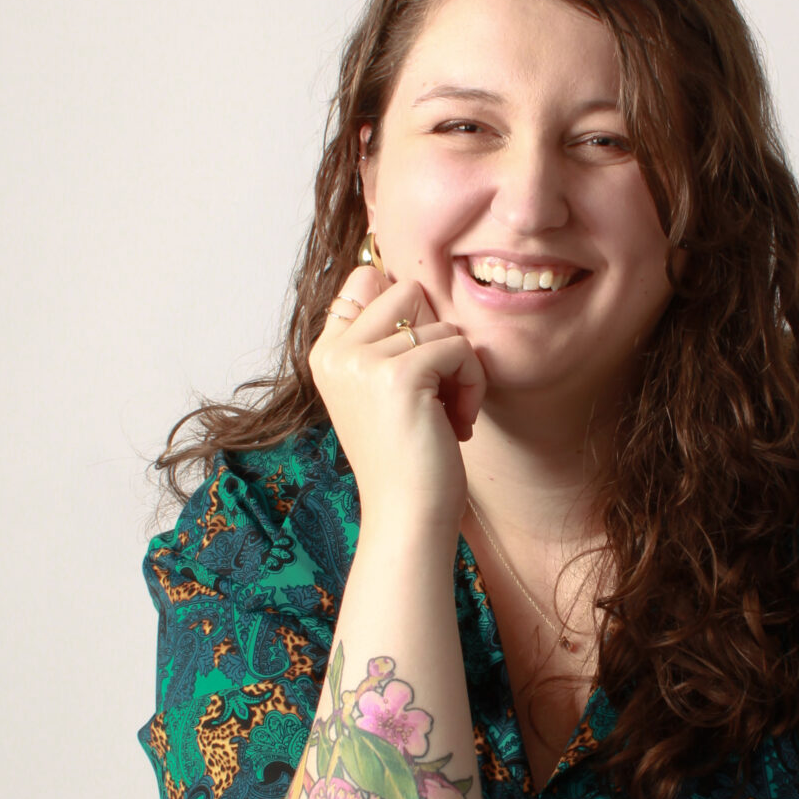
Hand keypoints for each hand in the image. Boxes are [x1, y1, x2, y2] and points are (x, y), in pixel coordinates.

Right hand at [308, 262, 485, 542]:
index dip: (406, 311)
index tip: (420, 367)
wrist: (407, 518)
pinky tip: (458, 425)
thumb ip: (385, 341)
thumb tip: (407, 281)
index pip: (364, 279)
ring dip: (461, 371)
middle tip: (440, 391)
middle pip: (407, 290)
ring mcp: (362, 360)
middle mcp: (335, 351)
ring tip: (448, 417)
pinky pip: (459, 349)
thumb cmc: (406, 461)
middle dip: (438, 337)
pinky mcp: (398, 374)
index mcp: (326, 353)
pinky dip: (472, 386)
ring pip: (442, 325)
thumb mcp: (383, 392)